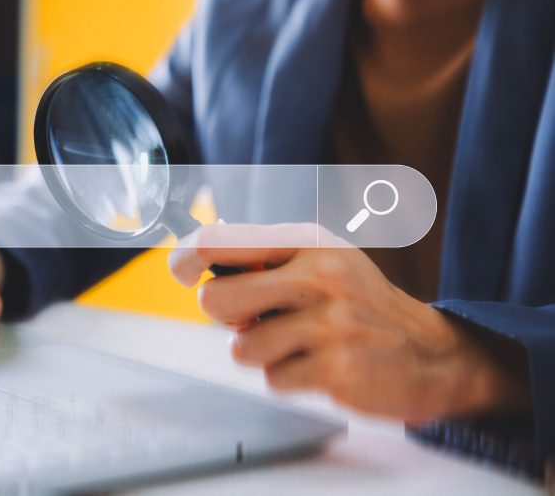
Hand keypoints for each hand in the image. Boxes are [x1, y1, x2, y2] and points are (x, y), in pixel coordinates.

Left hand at [169, 223, 529, 421]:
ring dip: (262, 354)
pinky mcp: (336, 367)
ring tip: (299, 344)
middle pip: (216, 299)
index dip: (187, 256)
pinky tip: (319, 366)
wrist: (435, 354)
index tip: (182, 270)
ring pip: (241, 347)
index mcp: (309, 241)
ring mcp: (330, 322)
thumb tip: (199, 267)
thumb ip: (266, 260)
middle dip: (224, 317)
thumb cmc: (362, 307)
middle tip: (252, 318)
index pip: (222, 238)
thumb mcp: (323, 261)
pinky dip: (289, 378)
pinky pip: (273, 379)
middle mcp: (319, 274)